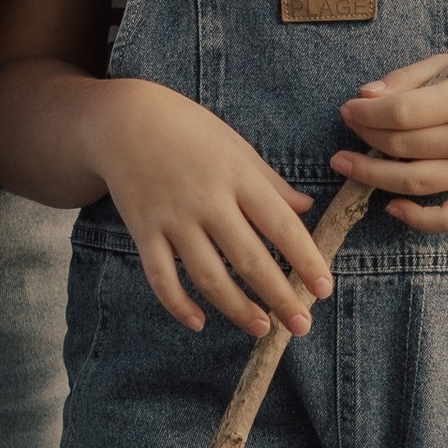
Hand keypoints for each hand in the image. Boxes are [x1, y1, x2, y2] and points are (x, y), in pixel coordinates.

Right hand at [82, 81, 333, 339]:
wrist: (123, 119)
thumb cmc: (188, 129)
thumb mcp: (235, 146)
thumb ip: (270, 181)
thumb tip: (307, 208)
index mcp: (237, 176)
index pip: (280, 224)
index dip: (305, 259)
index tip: (324, 287)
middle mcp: (206, 200)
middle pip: (249, 258)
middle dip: (279, 295)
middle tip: (301, 324)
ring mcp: (172, 218)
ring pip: (208, 275)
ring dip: (237, 308)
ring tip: (261, 328)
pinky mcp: (143, 230)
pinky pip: (161, 277)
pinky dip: (178, 304)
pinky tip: (199, 322)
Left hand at [332, 52, 447, 234]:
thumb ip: (409, 77)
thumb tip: (364, 96)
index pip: (403, 113)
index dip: (367, 113)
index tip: (348, 108)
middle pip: (404, 146)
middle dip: (366, 138)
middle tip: (348, 128)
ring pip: (415, 183)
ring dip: (373, 176)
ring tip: (346, 164)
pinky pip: (447, 219)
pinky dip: (415, 218)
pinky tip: (389, 204)